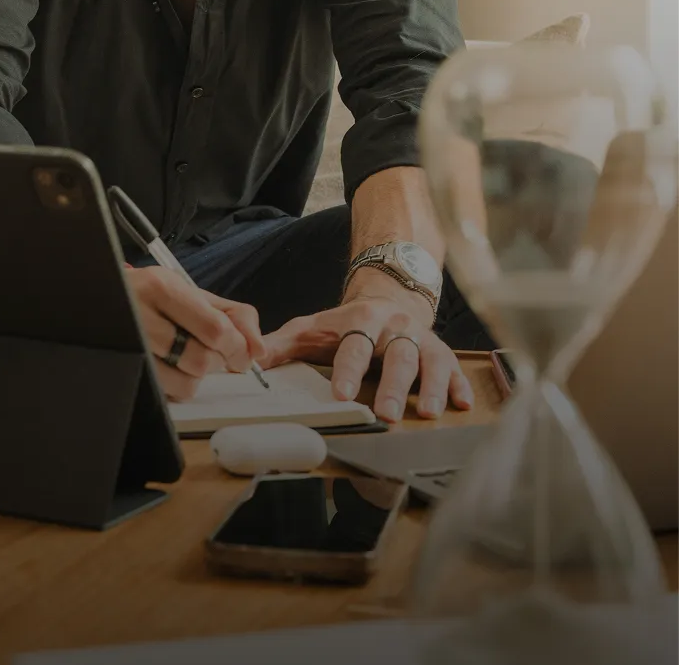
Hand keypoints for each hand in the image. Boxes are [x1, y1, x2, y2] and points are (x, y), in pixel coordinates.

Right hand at [126, 267, 264, 400]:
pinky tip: (170, 366)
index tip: (242, 353)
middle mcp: (141, 314)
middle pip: (201, 359)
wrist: (103, 300)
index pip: (215, 329)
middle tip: (213, 353)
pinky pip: (166, 394)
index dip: (237, 348)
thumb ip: (235, 316)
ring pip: (184, 384)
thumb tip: (258, 350)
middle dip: (217, 362)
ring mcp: (129, 346)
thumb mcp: (192, 294)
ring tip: (187, 358)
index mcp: (163, 288)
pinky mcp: (124, 370)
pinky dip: (177, 385)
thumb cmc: (153, 297)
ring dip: (196, 377)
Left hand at [260, 269, 473, 422]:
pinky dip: (461, 386)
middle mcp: (395, 328)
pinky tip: (463, 404)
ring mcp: (422, 339)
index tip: (341, 394)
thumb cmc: (345, 324)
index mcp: (361, 320)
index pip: (354, 345)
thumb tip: (248, 363)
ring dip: (432, 386)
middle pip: (398, 354)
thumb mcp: (311, 328)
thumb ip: (280, 346)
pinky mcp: (442, 352)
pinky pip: (456, 368)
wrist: (387, 298)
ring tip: (428, 412)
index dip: (349, 369)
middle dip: (394, 384)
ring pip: (430, 361)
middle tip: (388, 413)